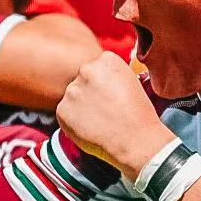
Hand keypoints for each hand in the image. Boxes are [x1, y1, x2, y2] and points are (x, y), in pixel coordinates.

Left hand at [56, 52, 170, 176]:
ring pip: (73, 96)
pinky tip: (91, 128)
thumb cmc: (139, 116)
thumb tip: (99, 82)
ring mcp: (72, 90)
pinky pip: (65, 113)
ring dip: (81, 106)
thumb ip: (112, 76)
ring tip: (100, 120)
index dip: (104, 83)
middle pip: (83, 79)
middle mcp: (87, 69)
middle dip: (90, 92)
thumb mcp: (132, 83)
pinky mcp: (62, 109)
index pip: (98, 66)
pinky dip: (74, 121)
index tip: (111, 94)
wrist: (135, 141)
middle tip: (105, 108)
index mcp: (107, 59)